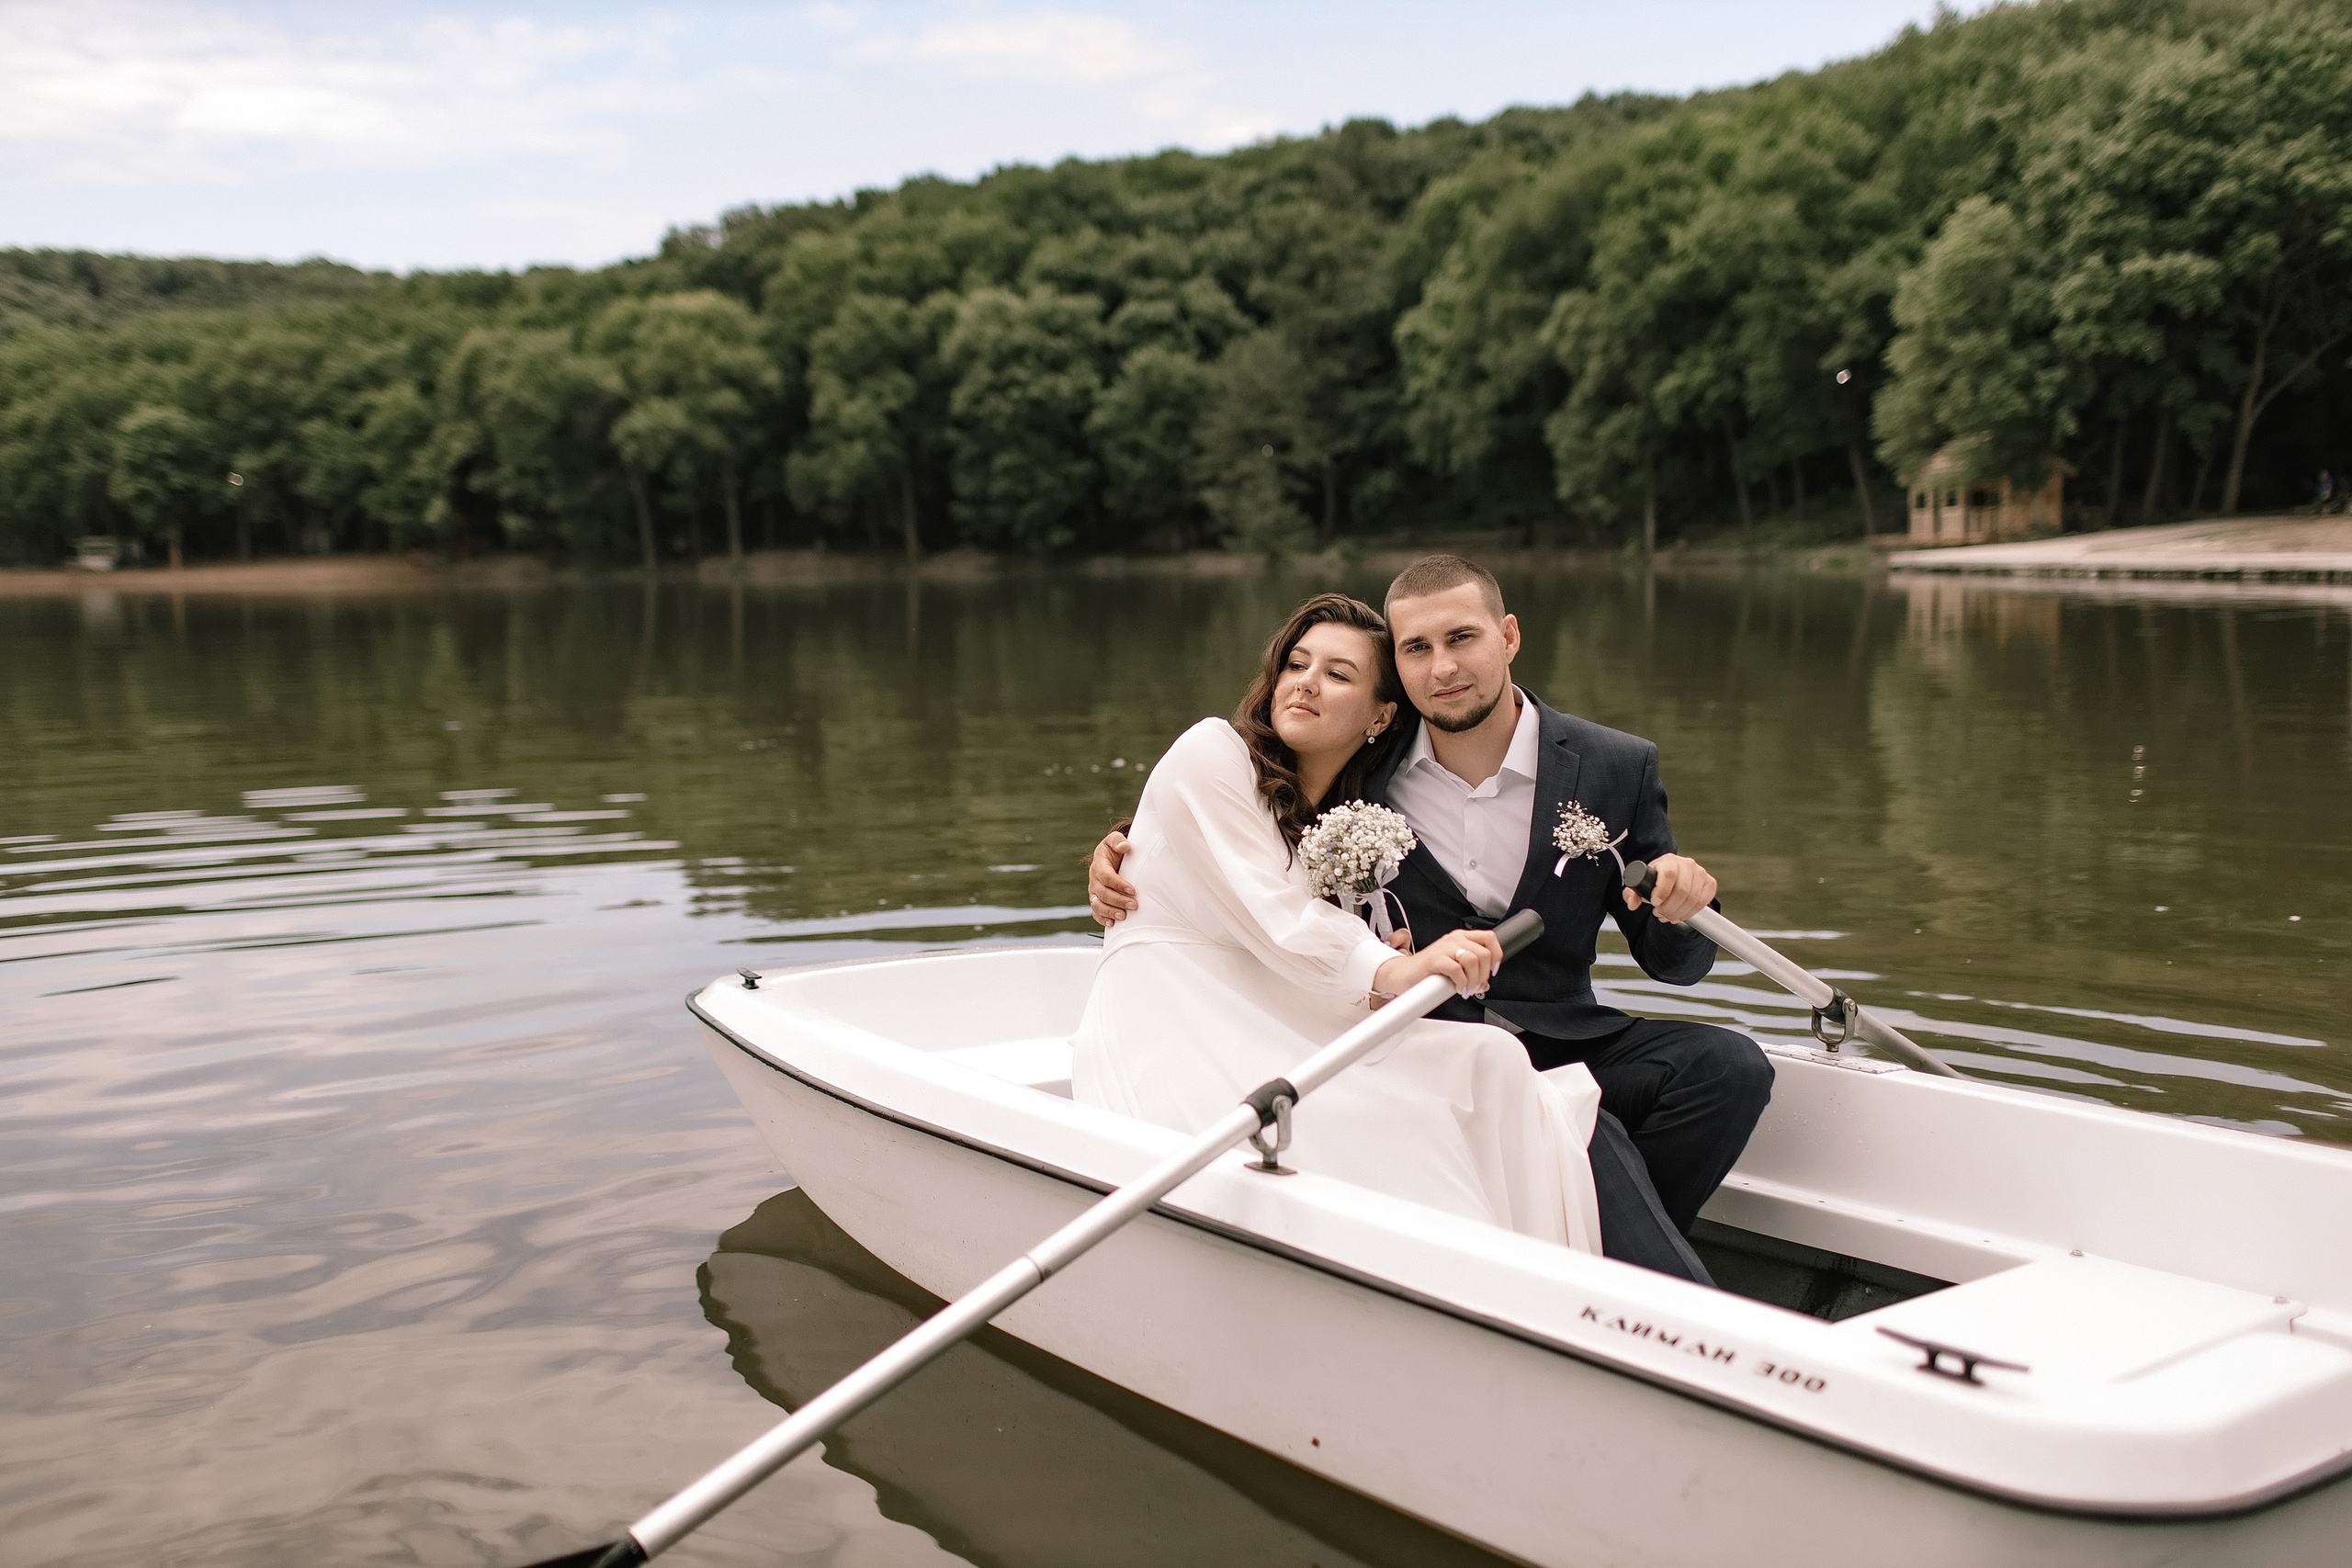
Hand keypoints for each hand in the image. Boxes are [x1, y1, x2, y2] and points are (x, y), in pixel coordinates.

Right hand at [1088, 831, 1135, 926]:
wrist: (1109, 857)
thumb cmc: (1115, 849)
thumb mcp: (1115, 840)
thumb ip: (1118, 840)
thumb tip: (1125, 846)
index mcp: (1099, 865)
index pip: (1106, 876)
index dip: (1118, 884)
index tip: (1132, 890)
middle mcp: (1094, 880)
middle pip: (1103, 893)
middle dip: (1118, 900)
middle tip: (1134, 905)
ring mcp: (1094, 891)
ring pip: (1098, 905)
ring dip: (1110, 912)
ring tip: (1123, 916)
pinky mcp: (1096, 900)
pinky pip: (1096, 912)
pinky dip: (1103, 919)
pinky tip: (1112, 923)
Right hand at [1375, 927, 1502, 999]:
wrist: (1401, 975)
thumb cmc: (1425, 971)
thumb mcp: (1452, 967)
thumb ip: (1470, 973)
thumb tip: (1484, 983)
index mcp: (1460, 938)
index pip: (1490, 938)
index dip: (1496, 955)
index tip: (1492, 970)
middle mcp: (1453, 940)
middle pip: (1484, 953)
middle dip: (1483, 974)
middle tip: (1475, 986)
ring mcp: (1444, 948)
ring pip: (1473, 959)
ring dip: (1473, 980)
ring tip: (1466, 989)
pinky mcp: (1434, 959)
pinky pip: (1457, 969)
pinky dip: (1461, 983)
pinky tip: (1456, 988)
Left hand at [1624, 852, 1717, 923]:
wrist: (1671, 878)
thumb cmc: (1655, 881)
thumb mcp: (1639, 886)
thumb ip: (1631, 894)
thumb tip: (1632, 904)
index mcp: (1668, 861)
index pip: (1669, 873)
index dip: (1662, 891)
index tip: (1655, 903)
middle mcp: (1686, 864)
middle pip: (1682, 889)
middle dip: (1669, 907)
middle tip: (1659, 914)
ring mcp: (1700, 873)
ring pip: (1693, 898)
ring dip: (1679, 912)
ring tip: (1668, 916)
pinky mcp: (1709, 882)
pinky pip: (1704, 900)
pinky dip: (1692, 912)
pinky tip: (1681, 914)